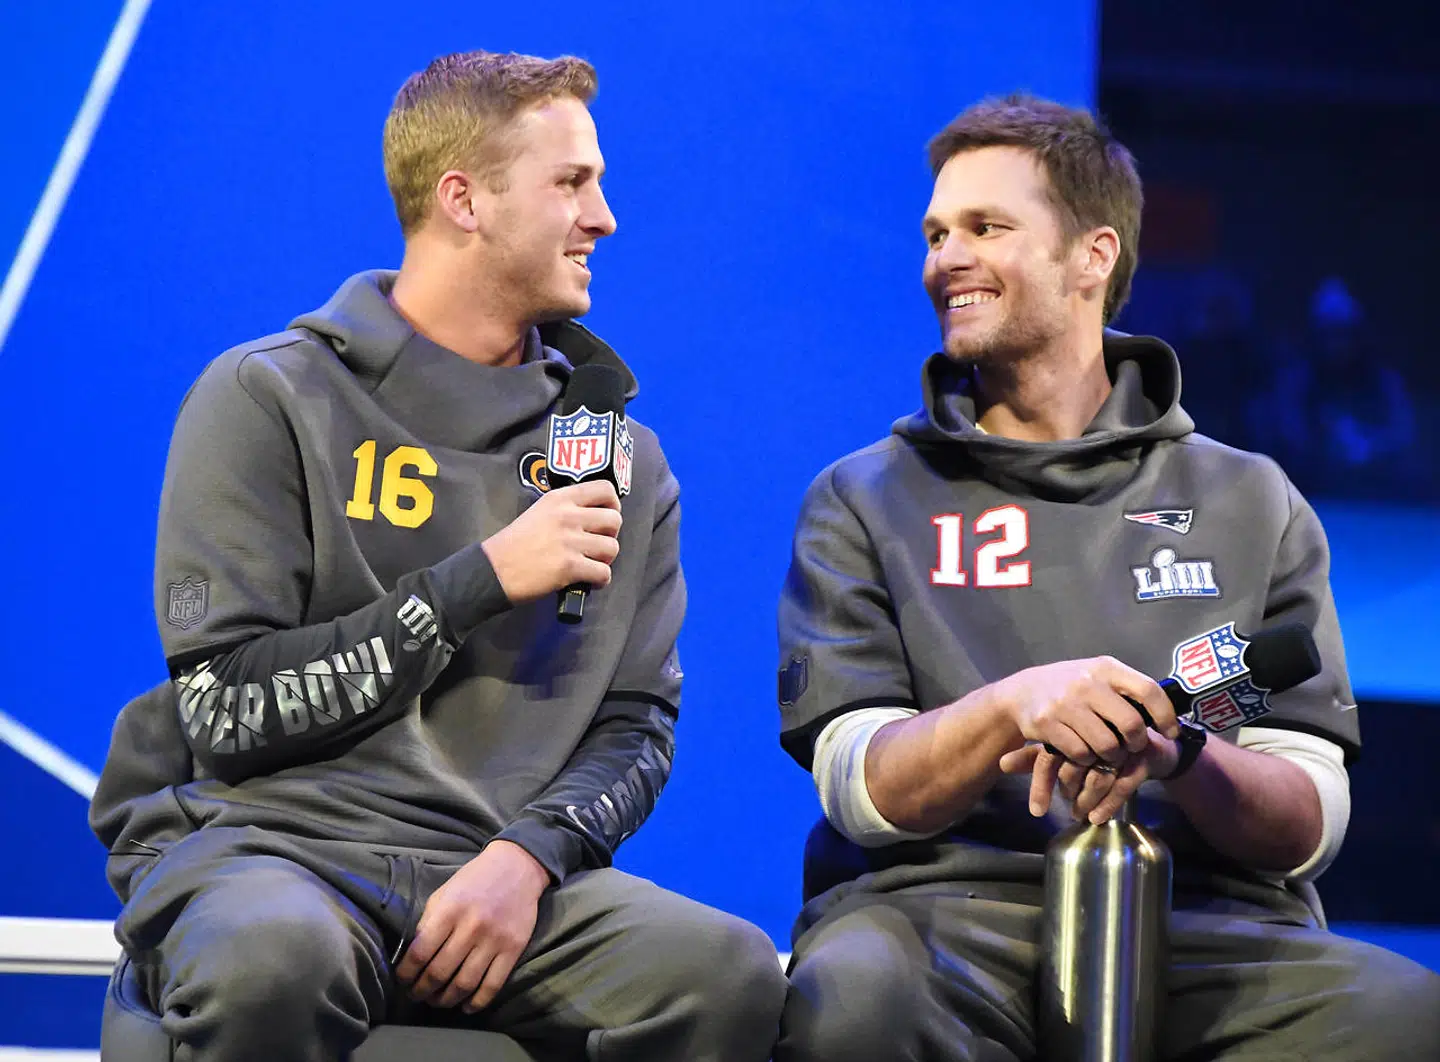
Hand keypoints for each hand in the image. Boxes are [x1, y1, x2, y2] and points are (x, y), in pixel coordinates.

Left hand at [394, 840, 549, 1012]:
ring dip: (446, 1000)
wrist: (517, 866)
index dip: (406, 974)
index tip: (402, 980)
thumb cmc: (475, 879)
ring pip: (464, 984)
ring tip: (438, 1001)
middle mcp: (471, 927)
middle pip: (440, 973)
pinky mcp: (513, 949)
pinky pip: (493, 985)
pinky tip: (466, 1006)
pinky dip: (477, 1003)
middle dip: (422, 991)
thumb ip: (428, 922)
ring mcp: (494, 940)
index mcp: (449, 910)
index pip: (420, 953)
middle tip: (417, 995)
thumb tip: (413, 955)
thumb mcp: (445, 892)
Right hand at [482, 481, 621, 603]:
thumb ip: (566, 509)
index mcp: (560, 499)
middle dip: (611, 535)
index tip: (607, 515)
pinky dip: (600, 580)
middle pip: (614, 520)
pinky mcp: (570, 567)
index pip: (605, 488)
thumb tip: (592, 517)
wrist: (494, 569)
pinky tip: (589, 580)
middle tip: (597, 544)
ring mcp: (570, 541)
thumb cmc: (514, 543)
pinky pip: (604, 573)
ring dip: (606, 559)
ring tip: (592, 563)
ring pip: (612, 548)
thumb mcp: (539, 511)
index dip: (613, 504)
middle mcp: (568, 516)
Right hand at [995, 657, 1178, 770]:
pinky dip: (1086, 759)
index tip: (1170, 733)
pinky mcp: (1047, 723)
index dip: (1165, 716)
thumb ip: (1126, 689)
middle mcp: (1086, 682)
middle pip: (1131, 724)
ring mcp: (1065, 703)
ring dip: (1111, 755)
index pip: (1148, 690)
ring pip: (1107, 745)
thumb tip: (1165, 715)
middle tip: (1131, 747)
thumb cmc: (1070, 686)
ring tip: (1106, 751)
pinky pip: (1081, 753)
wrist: (1022, 691)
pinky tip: (1083, 752)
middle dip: (1136, 742)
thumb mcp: (1096, 675)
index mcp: (1105, 667)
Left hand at [1000, 730, 1179, 822]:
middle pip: (1074, 763)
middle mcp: (1096, 727)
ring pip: (1098, 774)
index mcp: (1073, 721)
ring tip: (1078, 815)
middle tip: (1064, 808)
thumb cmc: (1099, 743)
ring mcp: (1120, 740)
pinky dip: (1108, 803)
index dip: (1041, 782)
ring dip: (1087, 800)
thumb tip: (1000, 763)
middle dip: (1066, 791)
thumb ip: (1035, 756)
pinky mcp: (1142, 754)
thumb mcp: (1065, 747)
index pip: (1050, 753)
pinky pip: (1122, 782)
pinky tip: (1097, 817)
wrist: (1149, 740)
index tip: (1036, 810)